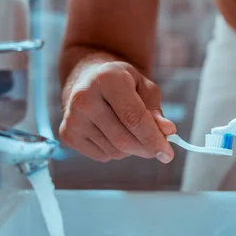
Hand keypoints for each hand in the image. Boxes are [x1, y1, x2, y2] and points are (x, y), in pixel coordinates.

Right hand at [60, 61, 175, 162]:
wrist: (88, 79)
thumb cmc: (122, 84)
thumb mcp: (144, 88)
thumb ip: (156, 111)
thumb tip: (167, 132)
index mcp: (107, 79)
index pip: (134, 118)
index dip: (153, 139)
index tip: (167, 153)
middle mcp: (84, 97)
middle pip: (124, 140)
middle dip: (146, 149)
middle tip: (158, 149)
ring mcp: (73, 117)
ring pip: (115, 151)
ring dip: (131, 149)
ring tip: (129, 130)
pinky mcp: (67, 134)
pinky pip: (102, 156)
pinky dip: (115, 151)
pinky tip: (111, 133)